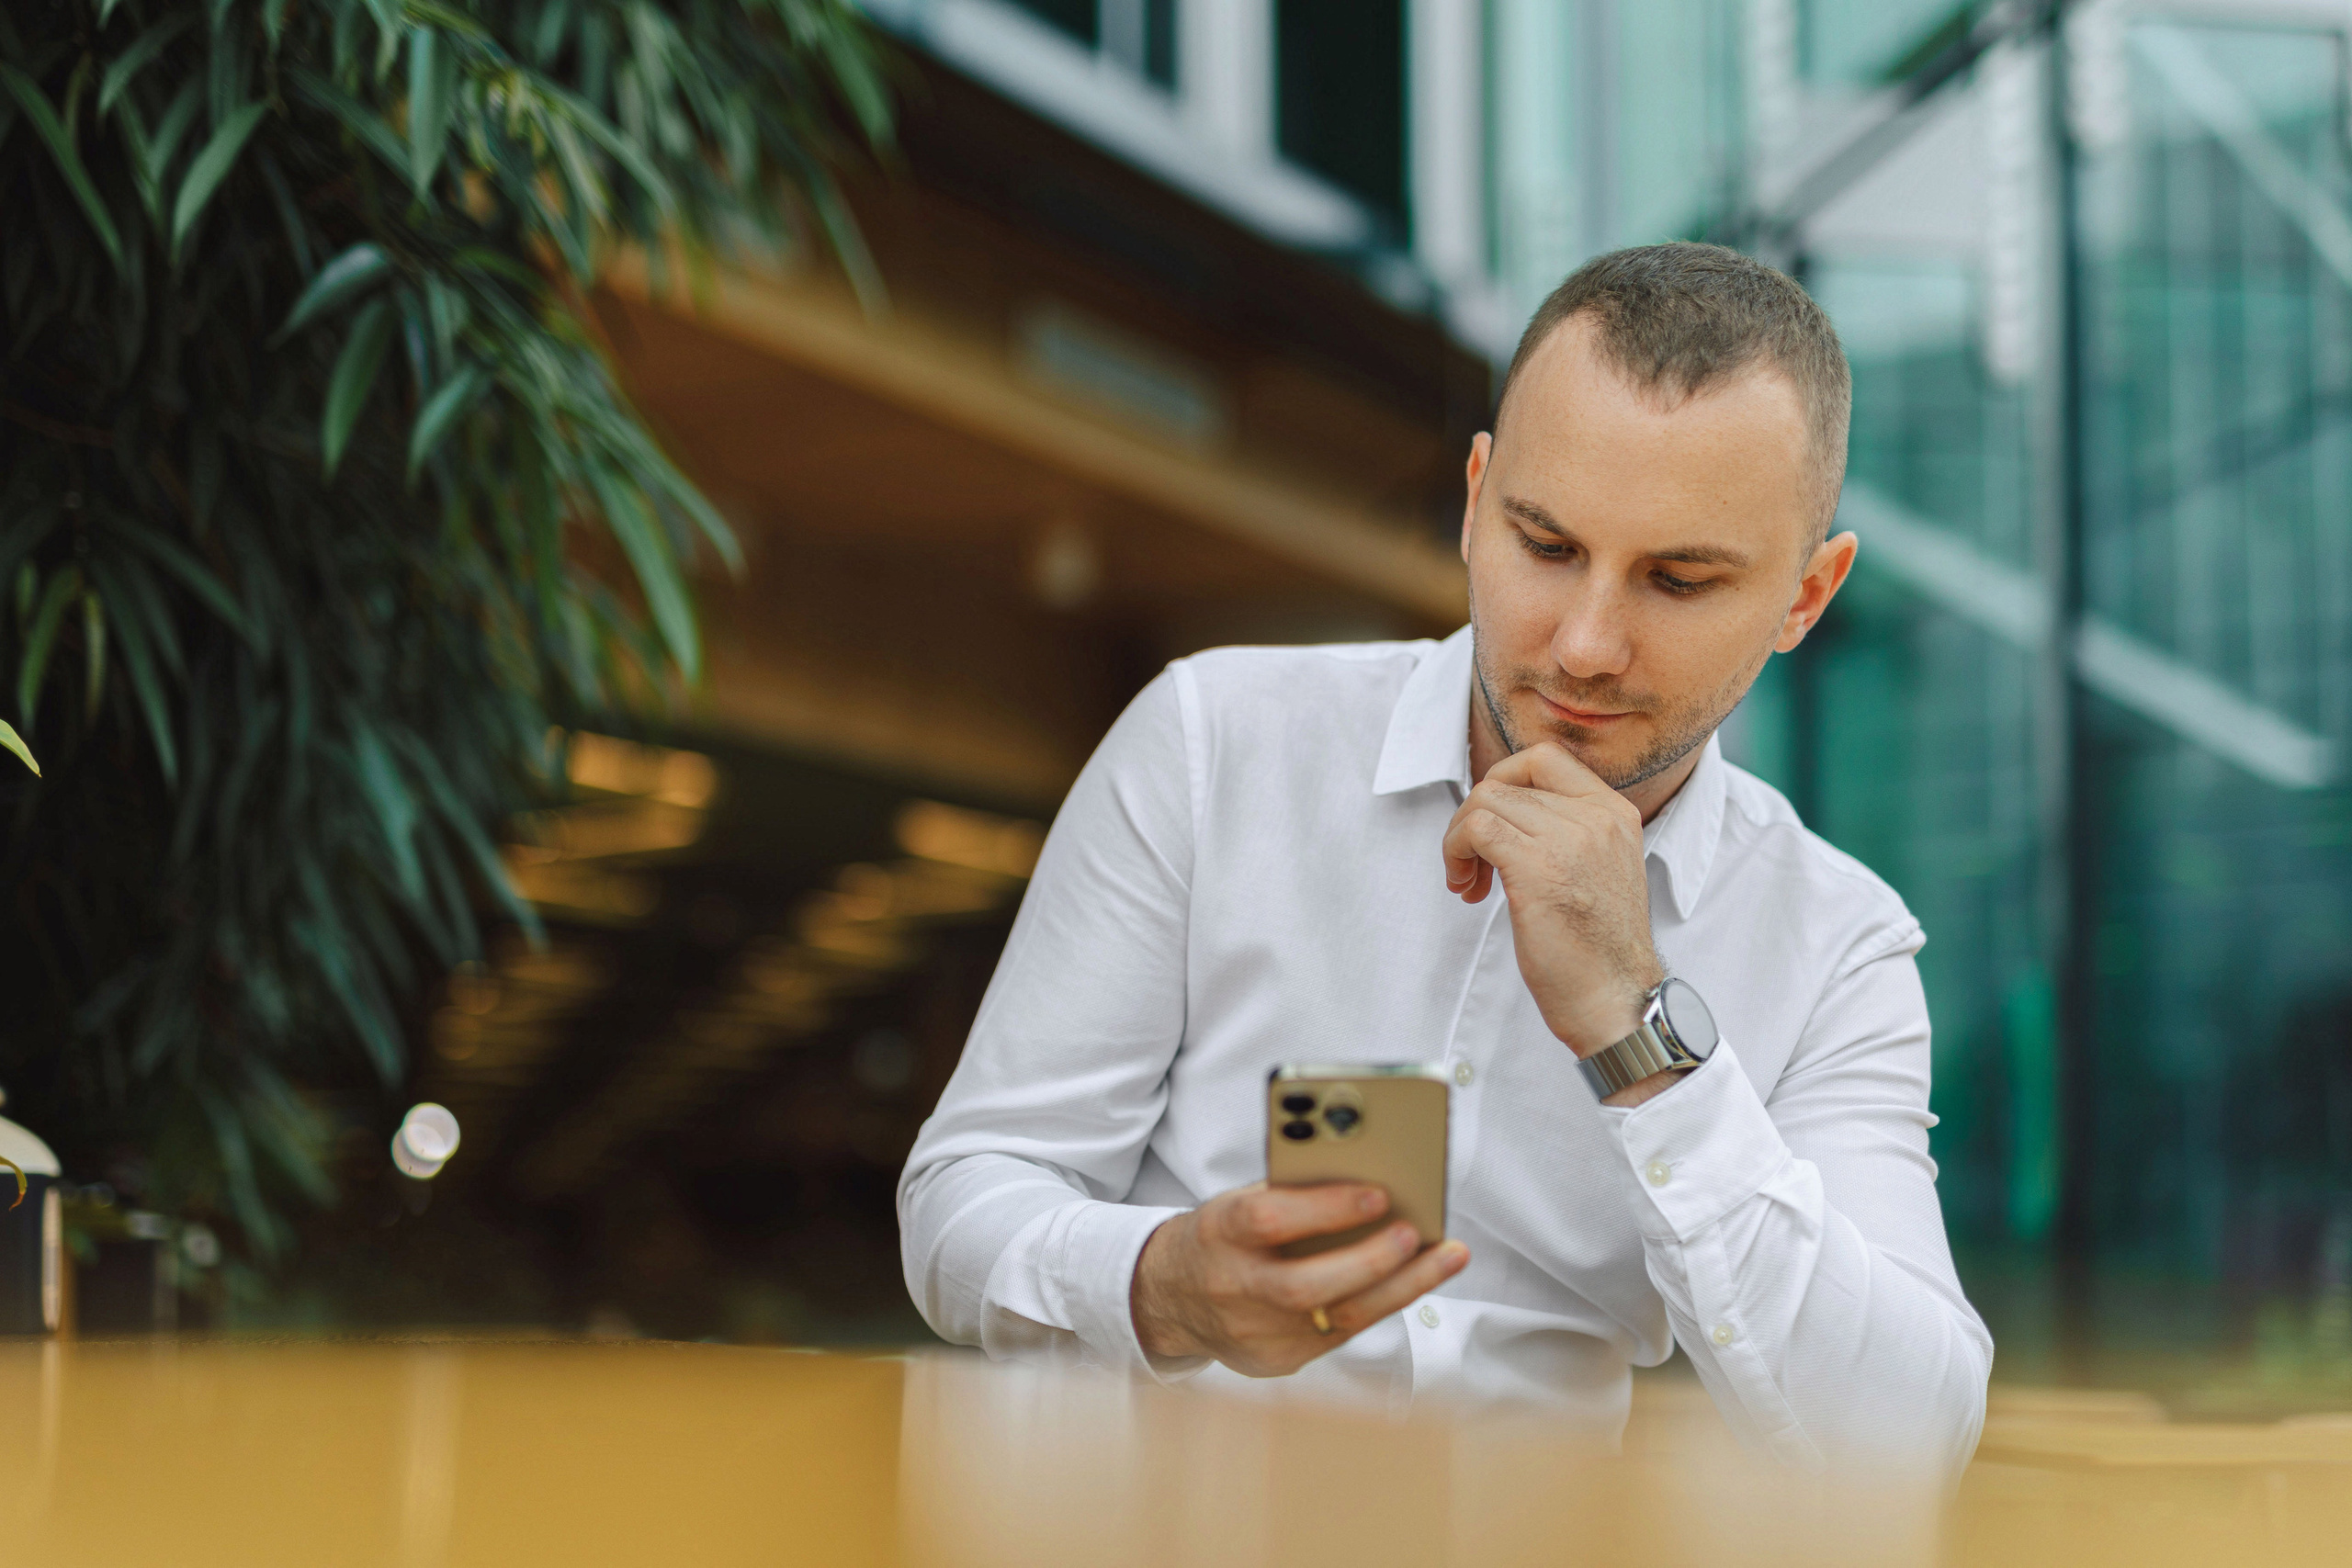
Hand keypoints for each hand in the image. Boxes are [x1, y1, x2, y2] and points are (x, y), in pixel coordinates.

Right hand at [1130, 1182, 1470, 1375]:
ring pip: (1336, 1320)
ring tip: (1447, 1256)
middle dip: (1371, 1260)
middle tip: (1418, 1234)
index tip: (1378, 1194)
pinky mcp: (1275, 1362)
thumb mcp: (1237, 1202)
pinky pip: (1339, 1335)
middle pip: (1305, 1287)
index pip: (1268, 1221)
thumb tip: (1369, 1181)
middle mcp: (1232, 1288)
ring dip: (1400, 1287)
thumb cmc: (1222, 1234)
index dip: (1323, 1209)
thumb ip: (1290, 1194)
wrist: (1168, 1297)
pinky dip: (1380, 1304)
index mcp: (1217, 1233)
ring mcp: (1253, 1334)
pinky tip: (1414, 1280)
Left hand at [1440, 741, 1664, 1058]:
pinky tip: (1468, 890)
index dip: (1504, 782)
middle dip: (1473, 819)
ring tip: (1470, 883)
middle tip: (1473, 865)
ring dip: (1459, 840)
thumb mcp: (1598, 868)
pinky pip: (1476, 829)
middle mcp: (1596, 817)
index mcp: (1614, 812)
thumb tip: (1504, 810)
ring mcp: (1569, 839)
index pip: (1545, 758)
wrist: (1616, 999)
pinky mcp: (1537, 868)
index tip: (1493, 824)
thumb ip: (1566, 831)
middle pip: (1506, 782)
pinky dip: (1456, 853)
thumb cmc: (1598, 948)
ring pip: (1485, 801)